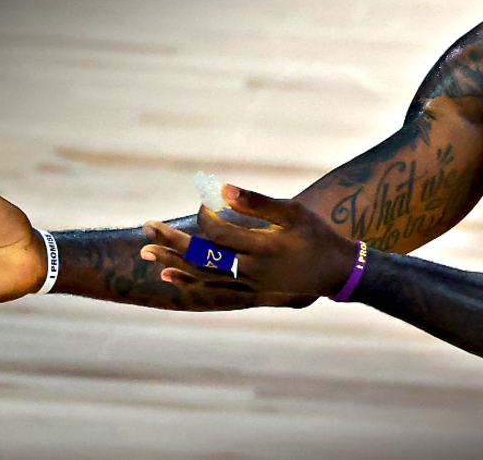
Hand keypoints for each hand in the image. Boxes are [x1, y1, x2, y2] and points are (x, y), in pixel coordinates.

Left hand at [142, 185, 356, 297]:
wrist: (336, 272)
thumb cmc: (316, 235)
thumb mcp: (292, 213)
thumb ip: (257, 202)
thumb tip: (223, 188)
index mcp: (262, 248)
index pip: (218, 234)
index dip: (205, 216)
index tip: (204, 202)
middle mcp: (250, 271)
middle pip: (201, 257)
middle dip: (171, 242)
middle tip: (146, 226)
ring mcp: (249, 285)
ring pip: (202, 277)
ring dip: (172, 263)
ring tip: (146, 252)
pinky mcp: (249, 293)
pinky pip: (212, 290)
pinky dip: (189, 283)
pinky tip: (169, 276)